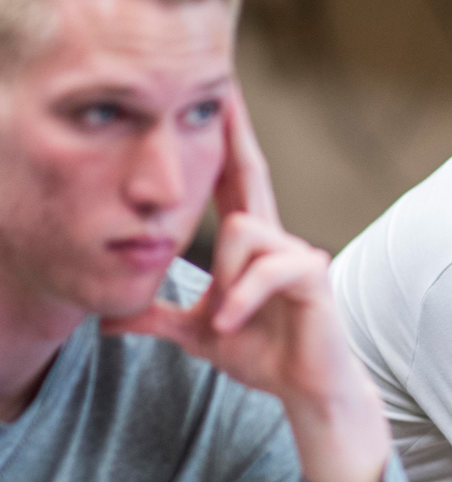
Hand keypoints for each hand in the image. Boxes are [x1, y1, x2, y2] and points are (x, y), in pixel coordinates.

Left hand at [102, 92, 389, 481]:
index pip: (237, 181)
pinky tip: (234, 322)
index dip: (229, 140)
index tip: (222, 98)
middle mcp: (278, 239)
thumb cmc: (266, 355)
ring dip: (226, 279)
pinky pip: (264, 269)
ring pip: (243, 231)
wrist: (308, 389)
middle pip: (248, 181)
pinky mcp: (312, 276)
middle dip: (236, 138)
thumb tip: (110, 319)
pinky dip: (241, 299)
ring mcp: (298, 254)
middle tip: (225, 92)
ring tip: (227, 316)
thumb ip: (159, 319)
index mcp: (253, 247)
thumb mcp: (200, 334)